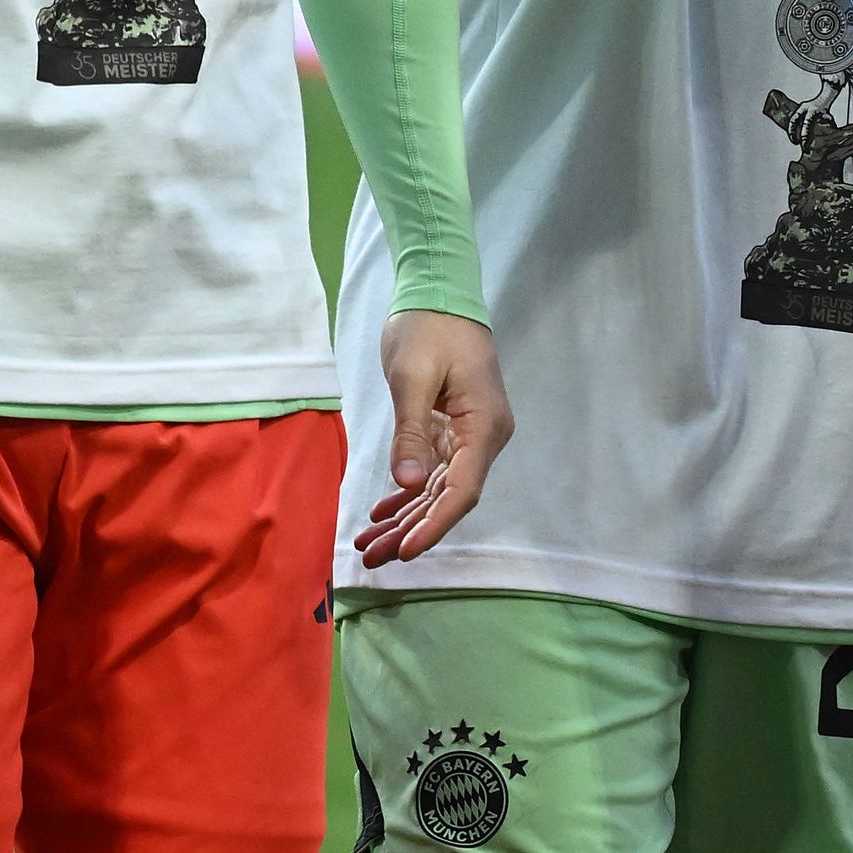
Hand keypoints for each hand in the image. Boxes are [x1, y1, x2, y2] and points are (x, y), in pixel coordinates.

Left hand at [353, 310, 513, 568]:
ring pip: (440, 489)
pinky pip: (434, 472)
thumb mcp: (412, 378)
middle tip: (370, 557)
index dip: (434, 524)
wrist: (440, 294)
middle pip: (450, 497)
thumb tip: (410, 484)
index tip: (405, 551)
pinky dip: (409, 494)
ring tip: (368, 545)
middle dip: (411, 530)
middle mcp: (484, 436)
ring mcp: (471, 435)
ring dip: (406, 518)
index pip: (462, 489)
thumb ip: (411, 432)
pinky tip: (382, 514)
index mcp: (484, 425)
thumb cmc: (427, 330)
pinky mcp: (454, 429)